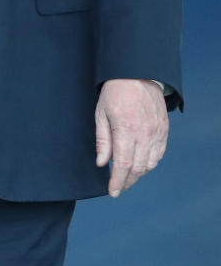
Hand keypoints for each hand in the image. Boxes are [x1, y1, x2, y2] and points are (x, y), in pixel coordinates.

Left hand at [95, 79, 168, 197]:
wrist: (137, 74)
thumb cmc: (115, 92)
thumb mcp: (101, 113)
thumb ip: (102, 140)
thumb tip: (102, 163)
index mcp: (126, 129)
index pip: (123, 164)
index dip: (118, 181)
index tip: (112, 191)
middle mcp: (145, 133)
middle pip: (138, 168)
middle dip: (127, 181)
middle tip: (118, 188)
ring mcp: (157, 132)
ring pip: (150, 163)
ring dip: (139, 174)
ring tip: (127, 177)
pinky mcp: (164, 130)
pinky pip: (159, 154)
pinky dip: (149, 163)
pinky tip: (140, 164)